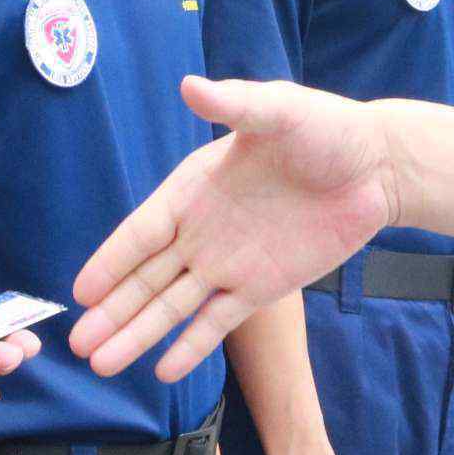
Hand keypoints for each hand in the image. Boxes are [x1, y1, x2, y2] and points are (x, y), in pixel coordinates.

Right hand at [71, 77, 399, 382]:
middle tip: (77, 345)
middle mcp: (202, 230)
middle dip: (112, 311)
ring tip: (102, 364)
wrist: (377, 167)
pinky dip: (191, 346)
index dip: (110, 262)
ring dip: (139, 334)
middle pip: (146, 278)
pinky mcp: (263, 287)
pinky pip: (218, 322)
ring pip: (173, 306)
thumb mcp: (279, 111)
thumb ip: (235, 104)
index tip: (80, 292)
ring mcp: (229, 263)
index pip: (141, 232)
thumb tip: (191, 85)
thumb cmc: (325, 130)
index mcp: (194, 189)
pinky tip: (162, 369)